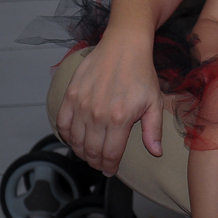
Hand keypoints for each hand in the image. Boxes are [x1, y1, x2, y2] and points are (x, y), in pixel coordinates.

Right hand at [55, 38, 164, 174]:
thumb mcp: (154, 101)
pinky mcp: (70, 95)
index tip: (110, 171)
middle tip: (100, 164)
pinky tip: (74, 138)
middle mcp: (98, 115)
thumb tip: (156, 152)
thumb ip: (153, 130)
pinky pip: (62, 124)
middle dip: (96, 162)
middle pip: (91, 151)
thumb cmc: (141, 73)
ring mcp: (81, 105)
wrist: (124, 46)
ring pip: (75, 141)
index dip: (109, 167)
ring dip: (81, 151)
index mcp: (120, 119)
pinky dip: (66, 136)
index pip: (110, 154)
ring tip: (89, 153)